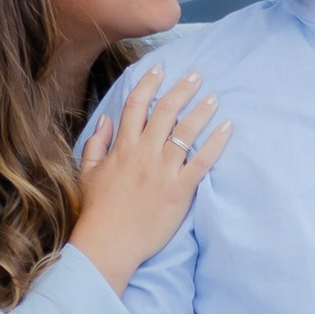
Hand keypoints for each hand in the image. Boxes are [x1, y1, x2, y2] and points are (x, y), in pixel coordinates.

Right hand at [70, 67, 230, 292]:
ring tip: (214, 97)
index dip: (149, 83)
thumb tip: (105, 119)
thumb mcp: (88, 173)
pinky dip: (216, 143)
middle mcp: (144, 153)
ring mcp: (163, 171)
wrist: (108, 244)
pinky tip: (227, 128)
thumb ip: (97, 144)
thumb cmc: (96, 211)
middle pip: (166, 111)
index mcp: (122, 147)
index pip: (137, 105)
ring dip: (202, 110)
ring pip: (186, 132)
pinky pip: (202, 162)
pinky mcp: (180, 190)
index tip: (160, 69)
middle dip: (183, 89)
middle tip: (197, 75)